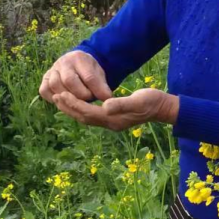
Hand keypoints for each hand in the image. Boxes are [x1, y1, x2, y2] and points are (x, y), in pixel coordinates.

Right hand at [39, 50, 113, 103]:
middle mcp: (63, 62)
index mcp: (79, 58)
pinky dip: (53, 98)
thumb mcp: (99, 74)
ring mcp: (51, 70)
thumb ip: (102, 85)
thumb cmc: (89, 71)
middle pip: (69, 80)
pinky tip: (64, 101)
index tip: (104, 99)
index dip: (97, 90)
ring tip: (77, 101)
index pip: (88, 76)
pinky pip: (44, 90)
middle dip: (81, 94)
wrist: (75, 64)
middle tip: (89, 100)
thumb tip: (107, 98)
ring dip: (67, 97)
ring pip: (55, 85)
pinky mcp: (44, 79)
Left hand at [49, 87, 179, 131]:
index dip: (73, 104)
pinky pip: (93, 115)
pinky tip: (78, 102)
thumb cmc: (152, 101)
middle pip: (84, 117)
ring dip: (73, 109)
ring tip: (61, 99)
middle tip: (55, 97)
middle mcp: (110, 123)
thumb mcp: (138, 100)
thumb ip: (121, 104)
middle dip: (69, 108)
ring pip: (87, 117)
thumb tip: (105, 105)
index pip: (88, 113)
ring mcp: (112, 122)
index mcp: (114, 119)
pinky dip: (82, 109)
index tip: (61, 94)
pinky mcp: (114, 118)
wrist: (163, 108)